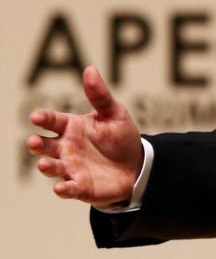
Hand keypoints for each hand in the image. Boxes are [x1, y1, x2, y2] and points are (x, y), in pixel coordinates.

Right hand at [27, 65, 142, 205]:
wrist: (137, 165)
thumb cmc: (121, 136)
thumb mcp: (114, 113)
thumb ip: (100, 95)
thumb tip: (90, 69)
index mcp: (71, 128)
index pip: (52, 121)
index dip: (43, 119)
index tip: (36, 117)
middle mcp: (65, 148)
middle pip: (45, 146)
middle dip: (37, 144)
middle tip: (34, 142)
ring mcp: (70, 168)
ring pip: (52, 168)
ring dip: (47, 167)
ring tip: (44, 164)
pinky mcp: (80, 187)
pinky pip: (69, 189)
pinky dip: (64, 189)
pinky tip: (61, 188)